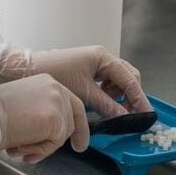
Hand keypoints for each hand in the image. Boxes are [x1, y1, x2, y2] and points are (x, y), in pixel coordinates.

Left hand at [0, 45, 147, 116]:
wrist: (30, 69)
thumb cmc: (55, 74)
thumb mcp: (84, 93)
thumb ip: (107, 105)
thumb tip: (124, 117)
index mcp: (102, 57)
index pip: (129, 79)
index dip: (139, 98)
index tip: (146, 114)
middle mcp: (101, 57)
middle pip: (127, 77)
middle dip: (131, 95)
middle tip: (129, 114)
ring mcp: (94, 63)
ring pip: (117, 81)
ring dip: (118, 96)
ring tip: (110, 109)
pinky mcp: (87, 70)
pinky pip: (105, 83)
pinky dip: (107, 94)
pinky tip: (101, 104)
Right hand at [0, 73, 87, 162]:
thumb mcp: (23, 101)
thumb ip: (42, 109)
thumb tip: (53, 129)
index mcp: (47, 81)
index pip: (72, 103)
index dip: (77, 125)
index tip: (79, 143)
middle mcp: (56, 88)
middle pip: (71, 121)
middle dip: (55, 141)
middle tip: (36, 153)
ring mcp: (57, 102)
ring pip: (62, 134)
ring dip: (42, 146)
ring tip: (19, 147)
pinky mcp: (55, 119)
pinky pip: (55, 143)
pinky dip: (39, 151)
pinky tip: (20, 148)